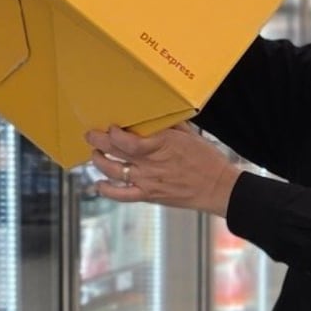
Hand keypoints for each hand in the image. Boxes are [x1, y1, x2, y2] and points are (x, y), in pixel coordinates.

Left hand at [88, 124, 241, 216]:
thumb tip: (158, 116)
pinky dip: (107, 190)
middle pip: (115, 151)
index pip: (127, 140)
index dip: (113, 133)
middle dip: (98, 141)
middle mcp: (151, 163)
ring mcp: (148, 180)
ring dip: (99, 161)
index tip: (111, 126)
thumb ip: (173, 126)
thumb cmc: (209, 160)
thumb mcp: (193, 136)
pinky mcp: (149, 195)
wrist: (219, 188)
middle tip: (91, 135)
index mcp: (163, 145)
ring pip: (113, 171)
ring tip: (96, 155)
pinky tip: (99, 184)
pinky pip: (121, 195)